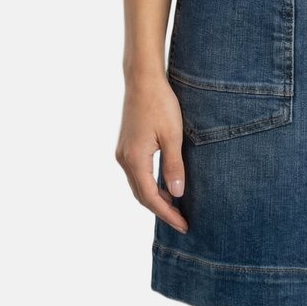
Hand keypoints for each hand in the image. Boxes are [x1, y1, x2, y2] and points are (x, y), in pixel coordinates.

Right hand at [115, 76, 188, 233]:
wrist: (142, 80)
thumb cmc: (160, 103)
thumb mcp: (173, 135)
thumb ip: (174, 166)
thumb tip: (176, 195)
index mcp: (135, 160)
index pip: (151, 198)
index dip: (168, 214)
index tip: (184, 225)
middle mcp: (124, 159)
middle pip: (141, 195)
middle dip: (161, 210)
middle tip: (181, 221)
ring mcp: (123, 152)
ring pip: (138, 185)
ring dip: (154, 198)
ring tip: (175, 207)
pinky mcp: (126, 145)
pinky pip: (137, 173)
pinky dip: (149, 184)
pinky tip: (163, 185)